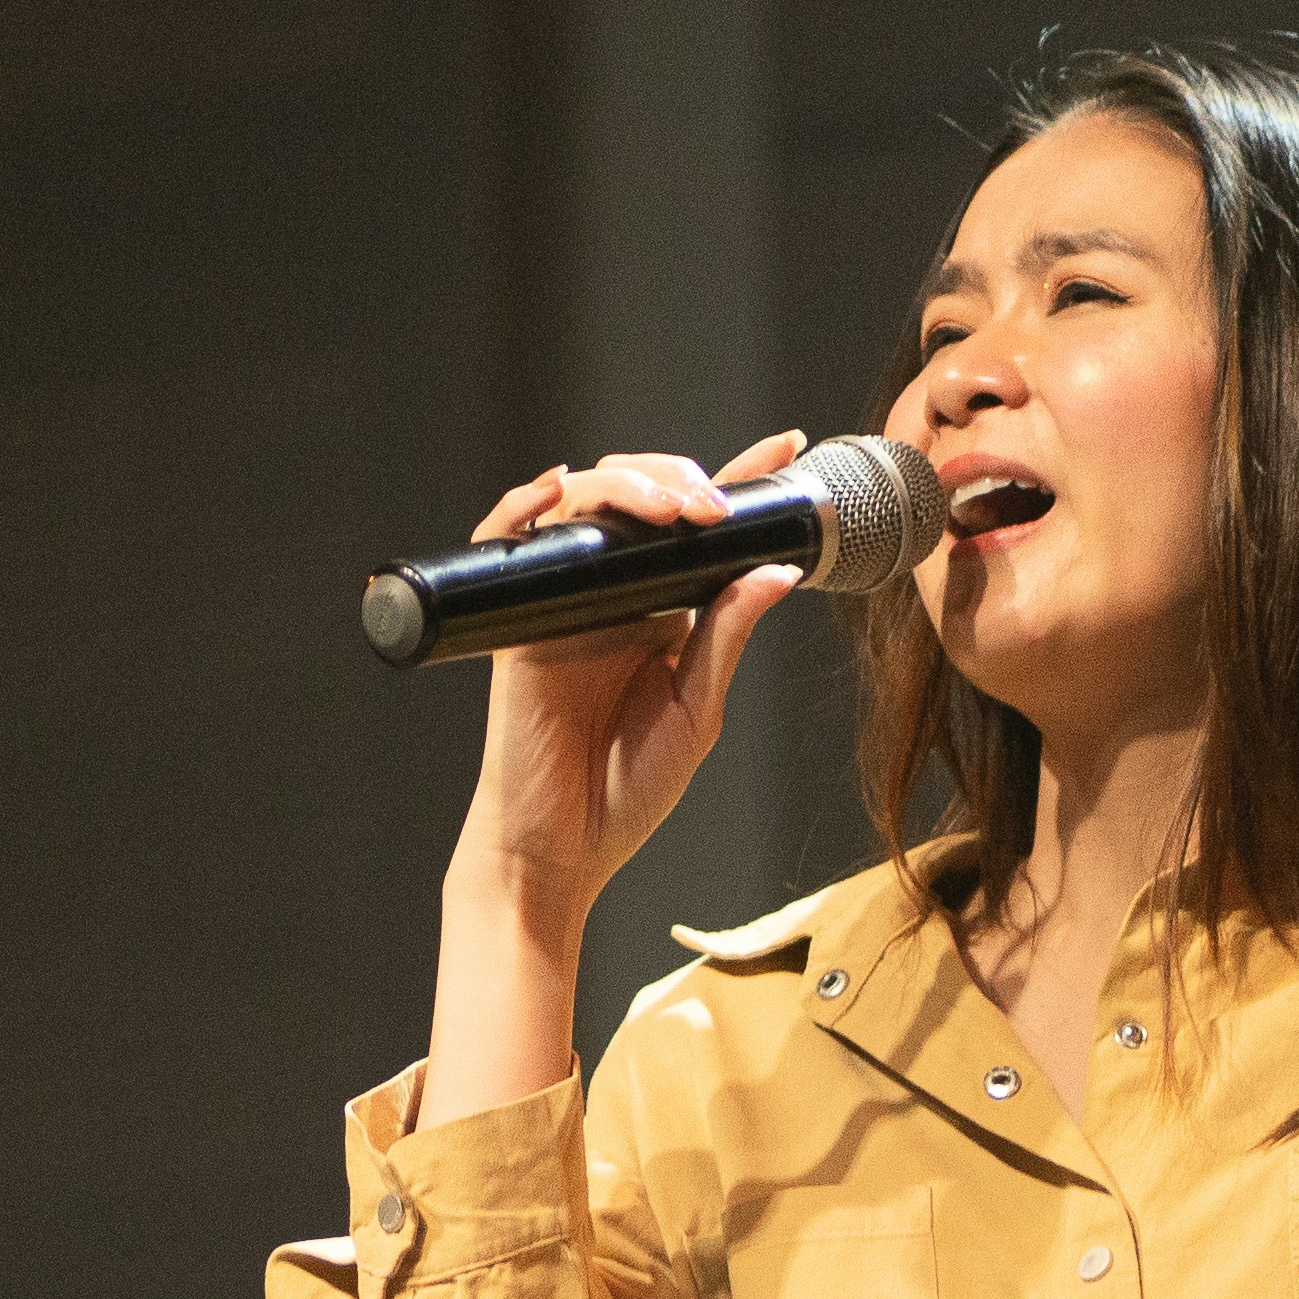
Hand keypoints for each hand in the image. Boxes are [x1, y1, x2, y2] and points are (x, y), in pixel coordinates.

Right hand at [448, 434, 810, 919]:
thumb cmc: (626, 790)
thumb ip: (729, 637)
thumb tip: (778, 570)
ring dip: (626, 484)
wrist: (562, 848)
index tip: (788, 449)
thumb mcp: (697, 710)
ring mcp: (564, 599)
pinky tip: (558, 488)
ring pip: (583, 502)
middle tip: (715, 505)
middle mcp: (613, 593)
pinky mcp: (519, 618)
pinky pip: (510, 542)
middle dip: (681, 479)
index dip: (740, 479)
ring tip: (671, 507)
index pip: (701, 529)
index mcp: (662, 610)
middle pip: (640, 495)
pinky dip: (524, 504)